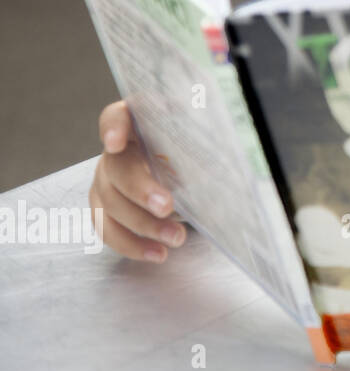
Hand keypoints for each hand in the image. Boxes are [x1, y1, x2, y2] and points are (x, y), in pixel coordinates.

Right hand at [90, 101, 185, 261]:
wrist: (180, 172)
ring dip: (143, 226)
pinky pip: (108, 230)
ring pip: (111, 205)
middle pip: (117, 170)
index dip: (112, 127)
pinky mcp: (103, 209)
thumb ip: (200, 138)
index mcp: (136, 125)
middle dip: (141, 190)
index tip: (115, 141)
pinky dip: (132, 245)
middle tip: (167, 207)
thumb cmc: (189, 152)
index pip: (115, 116)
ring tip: (175, 237)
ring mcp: (104, 182)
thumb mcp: (197, 138)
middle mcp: (114, 153)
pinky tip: (156, 253)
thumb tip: (226, 151)